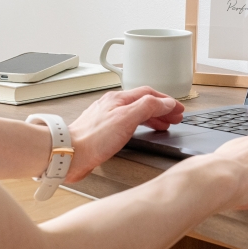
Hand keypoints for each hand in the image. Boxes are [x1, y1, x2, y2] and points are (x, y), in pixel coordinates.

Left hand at [66, 86, 183, 181]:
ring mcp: (107, 117)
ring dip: (153, 117)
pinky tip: (142, 131)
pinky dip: (141, 125)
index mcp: (118, 99)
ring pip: (136, 112)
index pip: (149, 94)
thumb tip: (165, 102)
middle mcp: (113, 105)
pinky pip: (128, 123)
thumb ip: (148, 107)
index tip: (178, 109)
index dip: (166, 101)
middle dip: (162, 109)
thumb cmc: (93, 139)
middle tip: (175, 118)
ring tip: (164, 125)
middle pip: (143, 102)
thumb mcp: (127, 118)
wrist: (69, 154)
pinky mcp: (103, 131)